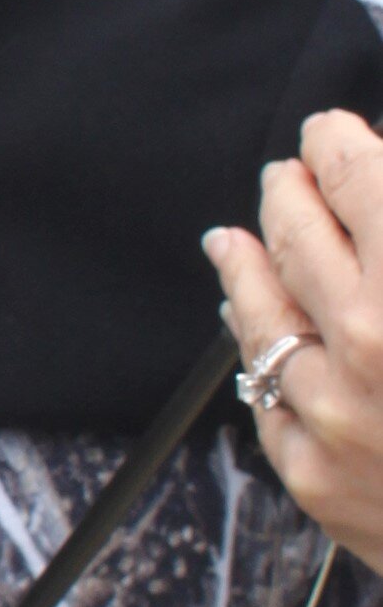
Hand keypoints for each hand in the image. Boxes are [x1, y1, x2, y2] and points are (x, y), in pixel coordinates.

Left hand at [206, 107, 382, 572]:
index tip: (333, 131)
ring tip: (237, 235)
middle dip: (292, 193)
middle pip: (298, 235)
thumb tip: (380, 176)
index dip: (339, 145)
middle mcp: (371, 344)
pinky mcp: (314, 475)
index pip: (358, 179)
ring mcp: (333, 414)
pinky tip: (246, 315)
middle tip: (289, 173)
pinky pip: (261, 390)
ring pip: (260, 309)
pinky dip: (252, 340)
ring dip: (248, 259)